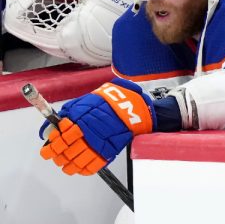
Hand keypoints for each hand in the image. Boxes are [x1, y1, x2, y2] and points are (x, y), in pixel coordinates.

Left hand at [39, 79, 155, 174]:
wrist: (126, 107)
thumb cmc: (103, 104)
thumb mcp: (79, 105)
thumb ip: (64, 117)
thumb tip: (49, 129)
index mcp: (79, 125)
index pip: (60, 142)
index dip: (51, 149)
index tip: (47, 151)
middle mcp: (88, 137)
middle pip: (67, 155)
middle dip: (59, 158)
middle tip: (57, 157)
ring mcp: (99, 146)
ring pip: (79, 163)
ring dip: (69, 167)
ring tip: (66, 166)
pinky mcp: (108, 152)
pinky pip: (94, 166)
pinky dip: (85, 170)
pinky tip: (80, 169)